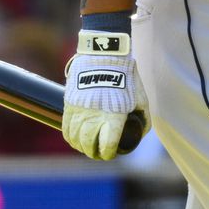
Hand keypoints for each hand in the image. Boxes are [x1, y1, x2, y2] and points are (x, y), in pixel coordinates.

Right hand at [62, 30, 148, 159]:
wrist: (104, 54)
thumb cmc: (126, 76)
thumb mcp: (140, 97)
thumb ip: (143, 117)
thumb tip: (141, 133)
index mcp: (113, 116)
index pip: (107, 144)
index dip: (108, 153)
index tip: (110, 153)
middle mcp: (94, 116)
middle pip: (88, 144)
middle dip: (93, 152)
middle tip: (97, 153)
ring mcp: (80, 110)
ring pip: (75, 138)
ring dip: (80, 146)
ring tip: (86, 147)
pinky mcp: (69, 103)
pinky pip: (65, 127)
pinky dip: (69, 136)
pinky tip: (75, 138)